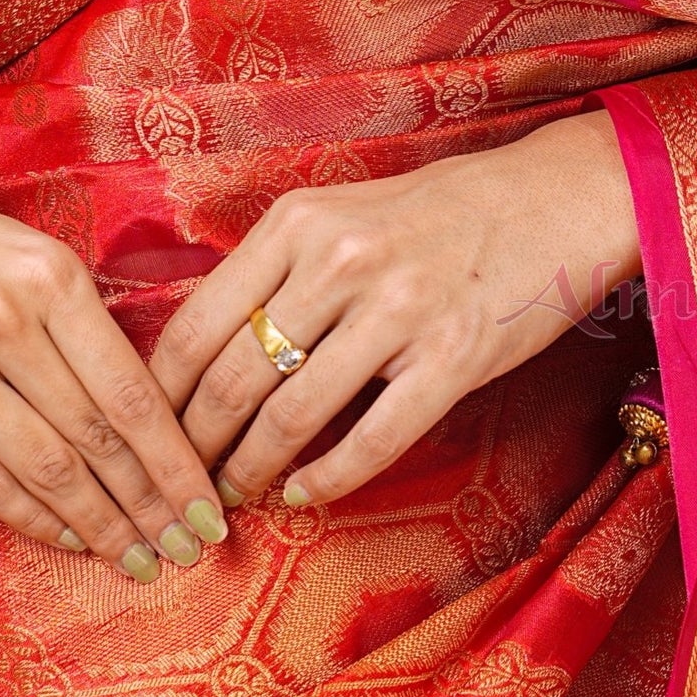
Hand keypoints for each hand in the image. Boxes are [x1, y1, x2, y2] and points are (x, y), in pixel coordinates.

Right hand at [0, 162, 227, 580]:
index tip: (211, 504)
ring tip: (144, 559)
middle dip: (154, 505)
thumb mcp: (24, 246)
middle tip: (193, 548)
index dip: (177, 462)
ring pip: (47, 470)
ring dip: (104, 526)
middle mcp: (3, 324)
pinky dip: (34, 518)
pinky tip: (72, 539)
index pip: (131, 391)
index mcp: (49, 278)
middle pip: (99, 440)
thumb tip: (144, 400)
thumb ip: (78, 314)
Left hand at [150, 110, 640, 507]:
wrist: (552, 199)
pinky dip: (327, 480)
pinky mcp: (452, 358)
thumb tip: (197, 352)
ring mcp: (398, 310)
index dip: (158, 396)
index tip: (144, 435)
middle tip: (180, 486)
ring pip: (290, 416)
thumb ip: (273, 270)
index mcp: (297, 222)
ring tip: (234, 496)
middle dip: (194, 447)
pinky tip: (304, 495)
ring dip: (250, 470)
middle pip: (231, 378)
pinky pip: (371, 440)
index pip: (195, 325)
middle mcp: (338, 261)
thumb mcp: (338, 215)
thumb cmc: (435, 214)